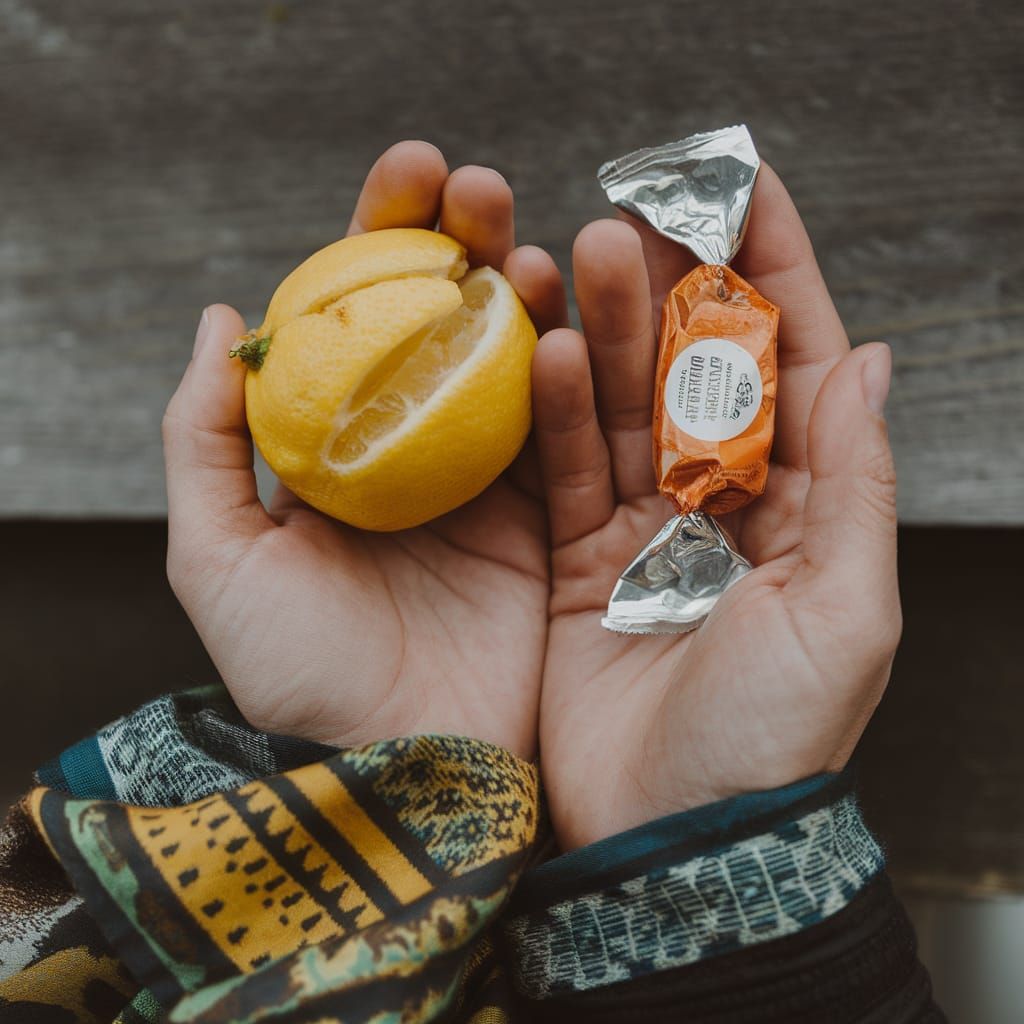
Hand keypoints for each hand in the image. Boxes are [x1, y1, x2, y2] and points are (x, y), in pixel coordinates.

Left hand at [162, 141, 565, 757]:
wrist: (398, 765)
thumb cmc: (298, 674)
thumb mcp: (215, 555)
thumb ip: (202, 438)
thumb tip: (220, 317)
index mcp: (339, 449)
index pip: (359, 319)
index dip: (380, 241)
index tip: (408, 176)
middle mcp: (417, 455)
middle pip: (444, 324)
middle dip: (462, 244)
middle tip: (478, 187)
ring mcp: (491, 487)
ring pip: (514, 364)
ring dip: (526, 295)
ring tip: (529, 245)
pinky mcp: (552, 526)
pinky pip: (568, 436)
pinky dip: (574, 376)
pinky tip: (574, 323)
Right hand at [532, 165, 900, 848]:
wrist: (670, 843)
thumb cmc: (772, 741)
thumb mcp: (844, 613)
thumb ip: (855, 484)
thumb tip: (870, 359)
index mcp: (803, 510)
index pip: (795, 366)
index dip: (776, 274)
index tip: (745, 186)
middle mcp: (723, 508)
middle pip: (698, 372)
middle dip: (679, 287)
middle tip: (647, 204)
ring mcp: (643, 532)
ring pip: (622, 408)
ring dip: (607, 332)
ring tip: (589, 253)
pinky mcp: (575, 562)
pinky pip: (562, 473)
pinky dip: (552, 415)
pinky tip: (542, 351)